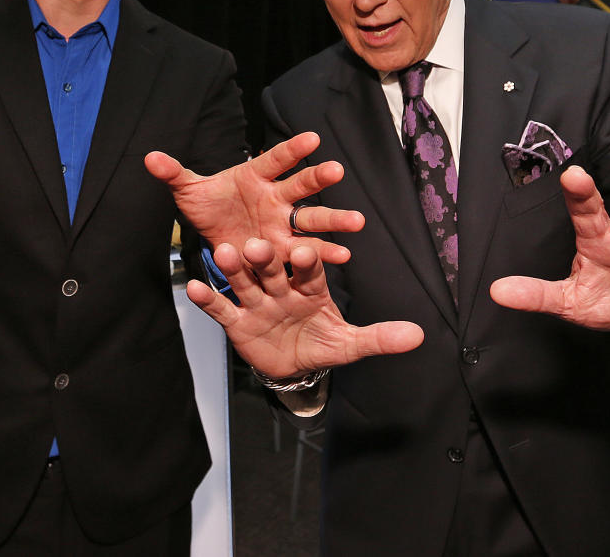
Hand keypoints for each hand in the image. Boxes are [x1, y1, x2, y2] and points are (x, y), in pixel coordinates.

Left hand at [145, 131, 363, 264]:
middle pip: (299, 186)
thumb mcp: (188, 191)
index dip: (292, 149)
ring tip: (356, 222)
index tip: (312, 139)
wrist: (214, 238)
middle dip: (318, 179)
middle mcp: (275, 197)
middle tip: (336, 170)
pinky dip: (324, 255)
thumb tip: (149, 157)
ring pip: (311, 219)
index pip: (274, 159)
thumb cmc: (207, 207)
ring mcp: (283, 224)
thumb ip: (173, 173)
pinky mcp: (284, 250)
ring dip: (334, 220)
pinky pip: (307, 252)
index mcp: (254, 176)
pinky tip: (343, 257)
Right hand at [188, 238, 422, 377]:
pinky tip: (191, 288)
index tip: (306, 251)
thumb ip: (380, 338)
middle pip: (272, 269)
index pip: (310, 270)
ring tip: (221, 253)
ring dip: (233, 269)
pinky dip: (207, 299)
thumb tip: (418, 336)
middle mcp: (281, 288)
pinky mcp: (236, 320)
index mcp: (311, 287)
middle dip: (264, 258)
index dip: (308, 261)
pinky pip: (220, 309)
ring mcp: (257, 302)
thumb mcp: (350, 345)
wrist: (293, 365)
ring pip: (243, 281)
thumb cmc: (321, 344)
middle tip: (255, 243)